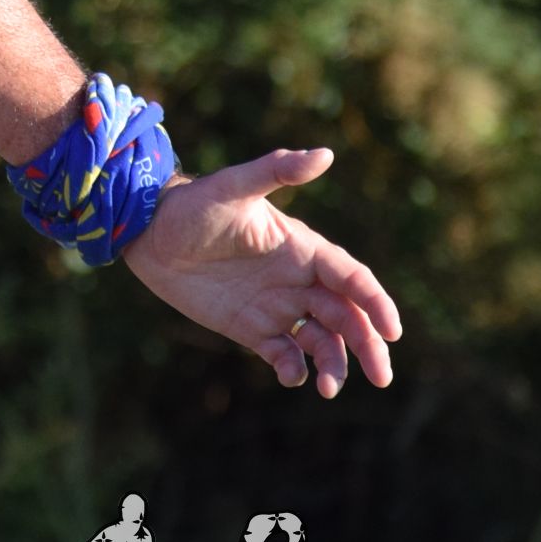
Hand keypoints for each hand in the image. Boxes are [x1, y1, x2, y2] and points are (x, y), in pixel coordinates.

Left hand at [121, 147, 401, 398]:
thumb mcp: (233, 187)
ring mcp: (277, 307)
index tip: (393, 330)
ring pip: (322, 341)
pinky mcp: (252, 329)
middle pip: (347, 316)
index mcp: (303, 249)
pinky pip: (284, 355)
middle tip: (382, 377)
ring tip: (328, 388)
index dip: (376, 303)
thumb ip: (276, 170)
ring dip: (334, 364)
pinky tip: (292, 376)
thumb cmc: (193, 204)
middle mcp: (298, 281)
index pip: (352, 279)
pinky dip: (294, 369)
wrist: (148, 232)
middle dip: (368, 345)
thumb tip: (324, 153)